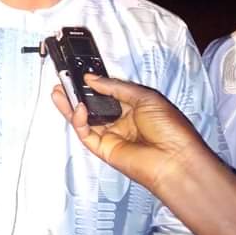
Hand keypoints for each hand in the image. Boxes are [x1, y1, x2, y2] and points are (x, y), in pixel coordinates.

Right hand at [52, 75, 205, 191]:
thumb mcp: (144, 97)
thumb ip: (115, 87)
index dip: (94, 83)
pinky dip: (78, 120)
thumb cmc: (171, 130)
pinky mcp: (104, 149)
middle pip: (93, 105)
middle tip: (64, 81)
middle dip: (77, 93)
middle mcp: (121, 121)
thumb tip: (93, 79)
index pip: (107, 91)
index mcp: (134, 106)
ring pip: (85, 119)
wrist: (176, 160)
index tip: (81, 74)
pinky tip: (77, 107)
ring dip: (71, 105)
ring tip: (59, 91)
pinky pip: (85, 133)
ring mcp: (112, 135)